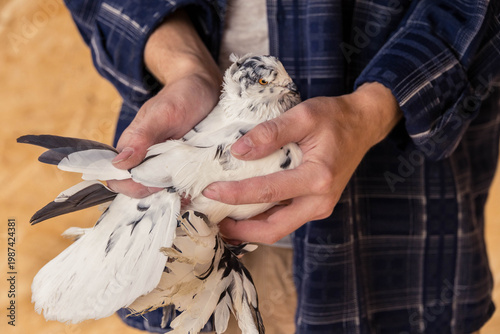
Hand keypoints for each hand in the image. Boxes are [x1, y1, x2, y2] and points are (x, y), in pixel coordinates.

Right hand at [108, 10, 221, 196]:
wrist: (204, 88)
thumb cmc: (181, 96)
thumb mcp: (162, 114)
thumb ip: (140, 137)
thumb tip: (118, 165)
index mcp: (131, 148)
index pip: (121, 181)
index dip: (136, 187)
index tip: (159, 182)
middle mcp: (145, 159)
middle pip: (142, 190)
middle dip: (159, 191)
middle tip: (182, 180)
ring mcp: (164, 164)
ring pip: (162, 190)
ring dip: (176, 191)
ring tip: (193, 182)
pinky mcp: (182, 165)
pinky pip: (180, 184)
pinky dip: (188, 188)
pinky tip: (199, 184)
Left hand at [203, 82, 401, 243]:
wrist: (363, 125)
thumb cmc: (334, 117)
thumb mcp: (303, 115)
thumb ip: (270, 132)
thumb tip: (237, 152)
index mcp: (318, 178)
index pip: (268, 192)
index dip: (235, 194)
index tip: (209, 191)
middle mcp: (320, 201)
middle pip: (274, 229)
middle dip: (240, 230)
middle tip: (212, 221)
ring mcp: (319, 207)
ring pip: (279, 229)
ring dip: (250, 228)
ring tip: (222, 220)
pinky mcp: (315, 205)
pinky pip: (285, 220)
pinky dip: (262, 220)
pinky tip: (243, 213)